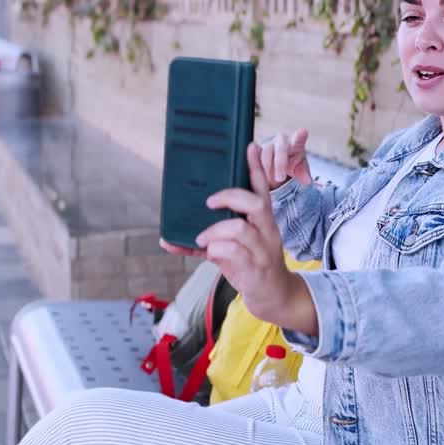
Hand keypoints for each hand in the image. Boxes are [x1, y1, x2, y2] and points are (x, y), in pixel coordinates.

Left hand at [195, 143, 309, 327]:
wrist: (275, 298)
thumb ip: (205, 240)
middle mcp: (267, 232)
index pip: (262, 189)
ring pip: (241, 228)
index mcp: (263, 221)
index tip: (250, 146)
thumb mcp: (231, 249)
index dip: (256, 168)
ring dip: (215, 230)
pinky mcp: (256, 269)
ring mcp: (263, 251)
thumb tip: (168, 239)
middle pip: (257, 203)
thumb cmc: (250, 267)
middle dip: (231, 197)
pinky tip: (208, 254)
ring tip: (201, 238)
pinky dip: (215, 250)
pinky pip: (233, 252)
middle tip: (210, 202)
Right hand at [259, 129, 311, 189]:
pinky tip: (260, 174)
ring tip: (271, 180)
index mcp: (296, 143)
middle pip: (280, 148)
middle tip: (280, 178)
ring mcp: (268, 143)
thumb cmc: (292, 163)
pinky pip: (253, 157)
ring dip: (268, 168)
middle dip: (280, 164)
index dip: (300, 135)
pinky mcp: (256, 149)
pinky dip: (257, 167)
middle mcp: (281, 140)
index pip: (299, 138)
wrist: (277, 164)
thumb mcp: (300, 169)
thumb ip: (303, 173)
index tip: (303, 132)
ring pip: (265, 153)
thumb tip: (307, 180)